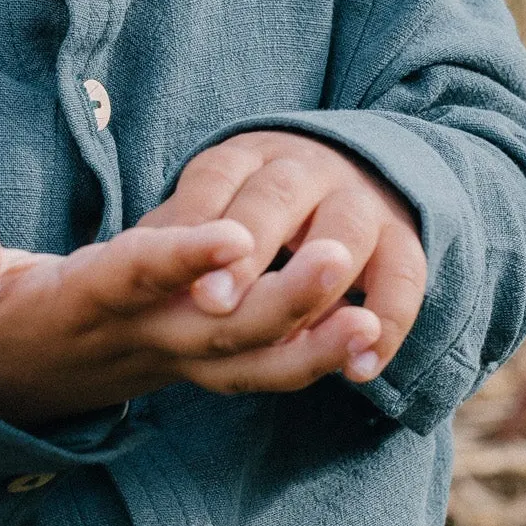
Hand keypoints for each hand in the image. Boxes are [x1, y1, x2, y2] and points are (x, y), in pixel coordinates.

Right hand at [0, 198, 384, 428]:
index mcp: (83, 306)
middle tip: (341, 258)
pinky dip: (310, 360)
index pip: (138, 276)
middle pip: (217, 327)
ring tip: (370, 322)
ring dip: (311, 344)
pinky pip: (258, 373)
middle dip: (280, 299)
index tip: (235, 233)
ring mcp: (169, 359)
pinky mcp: (191, 367)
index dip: (184, 257)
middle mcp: (137, 338)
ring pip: (249, 362)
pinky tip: (366, 335)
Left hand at [138, 131, 425, 385]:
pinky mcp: (402, 237)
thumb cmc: (249, 208)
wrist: (340, 178)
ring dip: (319, 282)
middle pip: (277, 198)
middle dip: (248, 248)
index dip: (195, 221)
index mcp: (246, 156)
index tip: (173, 269)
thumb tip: (121, 263)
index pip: (216, 178)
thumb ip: (176, 235)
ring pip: (343, 232)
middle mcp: (305, 168)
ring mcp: (358, 199)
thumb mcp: (209, 204)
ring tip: (295, 326)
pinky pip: (405, 277)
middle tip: (215, 302)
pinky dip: (389, 322)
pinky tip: (359, 369)